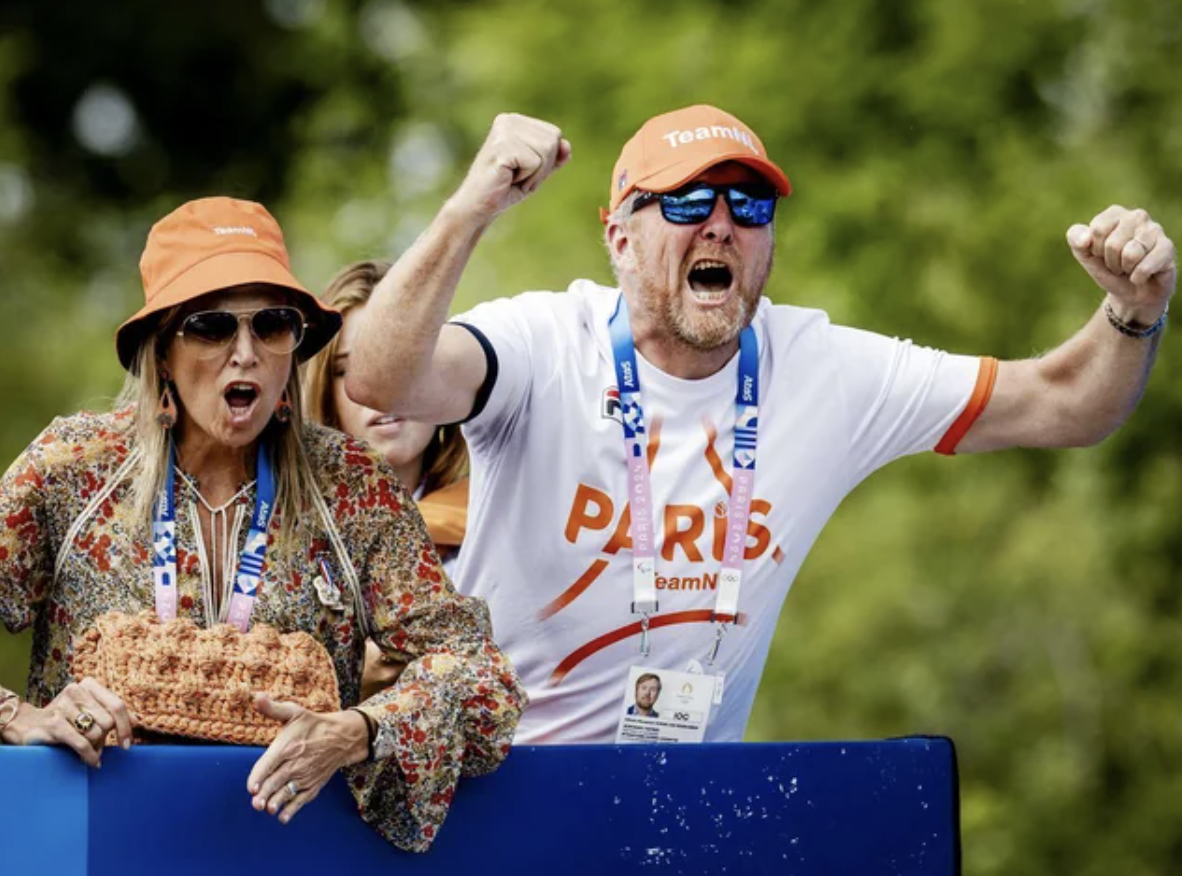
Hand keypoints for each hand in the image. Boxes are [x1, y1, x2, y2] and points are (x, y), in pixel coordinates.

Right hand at [0, 677, 134, 766]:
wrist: (28, 725)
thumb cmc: (66, 719)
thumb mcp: (89, 712)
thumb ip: (112, 714)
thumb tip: (136, 722)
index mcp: (88, 685)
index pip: (117, 705)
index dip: (125, 726)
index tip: (127, 744)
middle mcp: (75, 691)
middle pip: (107, 722)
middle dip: (105, 738)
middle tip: (96, 744)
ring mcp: (63, 706)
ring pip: (96, 733)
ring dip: (95, 746)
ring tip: (87, 749)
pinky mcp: (53, 724)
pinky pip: (82, 743)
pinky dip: (90, 755)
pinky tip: (92, 762)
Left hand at [246, 694, 369, 823]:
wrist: (342, 736)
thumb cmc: (313, 724)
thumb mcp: (294, 712)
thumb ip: (273, 708)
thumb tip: (257, 696)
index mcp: (287, 746)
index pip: (267, 765)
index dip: (257, 778)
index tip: (251, 788)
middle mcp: (296, 763)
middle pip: (275, 783)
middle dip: (263, 796)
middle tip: (255, 803)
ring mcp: (305, 776)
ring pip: (287, 794)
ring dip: (275, 804)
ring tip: (267, 808)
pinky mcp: (313, 786)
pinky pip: (301, 801)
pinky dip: (291, 811)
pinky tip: (281, 816)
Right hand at [449, 113, 571, 221]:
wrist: (479, 206)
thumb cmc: (505, 188)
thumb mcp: (536, 171)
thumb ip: (553, 157)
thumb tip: (567, 145)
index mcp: (515, 121)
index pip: (554, 134)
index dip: (546, 160)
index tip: (523, 170)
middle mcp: (508, 120)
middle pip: (553, 140)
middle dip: (542, 167)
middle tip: (518, 177)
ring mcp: (504, 131)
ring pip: (546, 150)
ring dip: (534, 174)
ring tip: (513, 178)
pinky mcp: (502, 147)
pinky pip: (535, 162)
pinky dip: (526, 179)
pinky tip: (507, 180)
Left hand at [1067, 205, 1176, 323]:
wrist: (1130, 292)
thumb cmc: (1107, 269)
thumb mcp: (1085, 255)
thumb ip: (1076, 240)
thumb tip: (1085, 239)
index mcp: (1115, 213)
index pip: (1097, 229)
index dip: (1095, 250)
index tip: (1101, 254)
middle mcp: (1137, 216)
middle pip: (1113, 243)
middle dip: (1111, 261)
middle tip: (1117, 264)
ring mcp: (1155, 230)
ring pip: (1131, 253)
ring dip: (1125, 268)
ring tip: (1129, 267)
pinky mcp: (1167, 247)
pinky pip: (1145, 266)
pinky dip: (1138, 277)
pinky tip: (1141, 275)